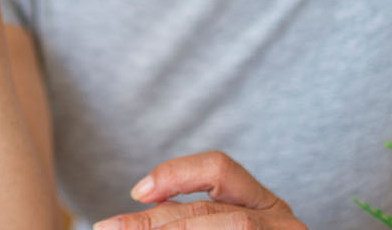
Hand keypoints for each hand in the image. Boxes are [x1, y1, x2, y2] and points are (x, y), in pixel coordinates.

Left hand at [94, 151, 305, 229]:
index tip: (137, 191)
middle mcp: (282, 224)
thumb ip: (190, 219)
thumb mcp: (225, 225)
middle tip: (109, 228)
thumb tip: (122, 224)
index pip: (220, 169)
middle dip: (154, 222)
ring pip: (227, 227)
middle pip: (210, 212)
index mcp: (267, 206)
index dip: (175, 173)